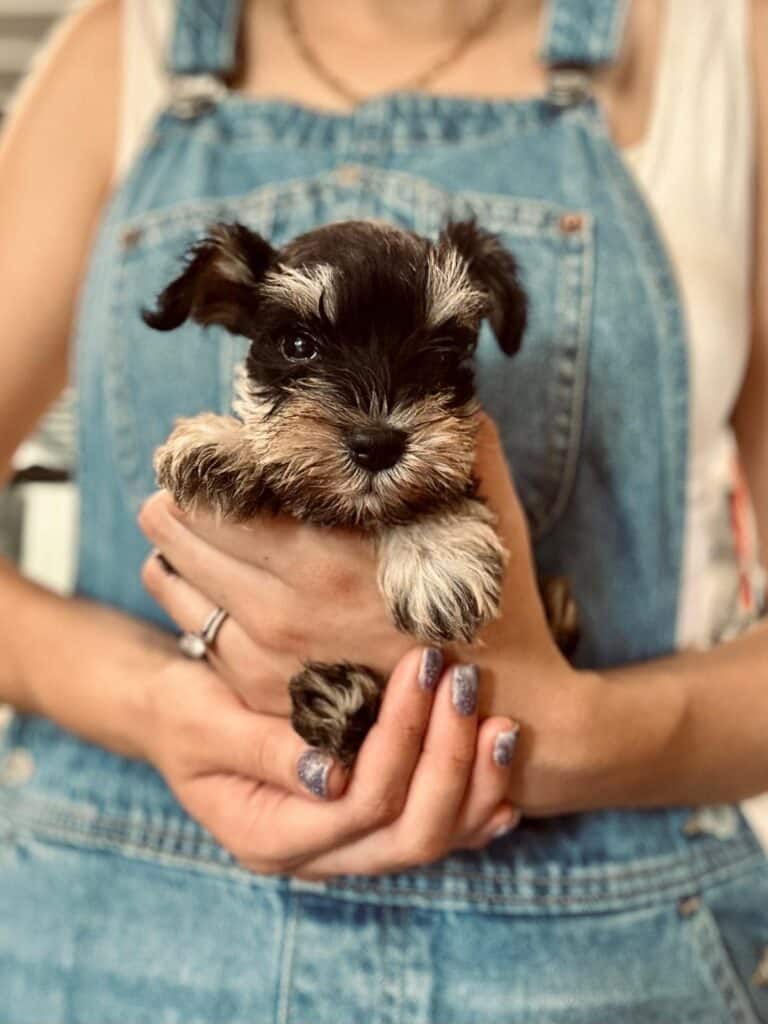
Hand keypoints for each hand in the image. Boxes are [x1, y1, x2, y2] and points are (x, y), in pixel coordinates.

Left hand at [138, 414, 608, 819]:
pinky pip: (196, 636)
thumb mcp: (488, 518)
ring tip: (180, 531)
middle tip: (180, 484)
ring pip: (174, 584)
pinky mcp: (266, 696)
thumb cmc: (494, 611)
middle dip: (174, 499)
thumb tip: (452, 393)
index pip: (221, 490)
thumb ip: (467, 446)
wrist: (499, 714)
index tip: (202, 445)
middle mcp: (285, 608)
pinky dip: (188, 600)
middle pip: (179, 531)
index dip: (202, 459)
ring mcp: (268, 659)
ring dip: (172, 549)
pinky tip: (203, 585)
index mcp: (330, 554)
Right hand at [143, 646, 520, 877]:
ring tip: (500, 720)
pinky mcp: (368, 825)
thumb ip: (262, 749)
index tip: (422, 663)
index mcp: (270, 837)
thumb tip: (330, 774)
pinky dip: (475, 802)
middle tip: (464, 680)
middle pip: (409, 833)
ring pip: (431, 840)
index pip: (360, 804)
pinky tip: (500, 765)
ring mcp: (346, 849)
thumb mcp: (203, 722)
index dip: (401, 737)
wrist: (179, 718)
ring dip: (474, 782)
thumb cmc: (185, 712)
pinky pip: (435, 830)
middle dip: (448, 756)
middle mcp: (316, 857)